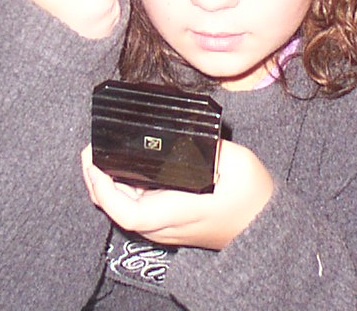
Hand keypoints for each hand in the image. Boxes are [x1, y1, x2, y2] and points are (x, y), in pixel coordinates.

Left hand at [81, 139, 273, 249]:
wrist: (264, 223)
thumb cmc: (252, 194)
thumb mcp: (235, 161)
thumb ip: (206, 145)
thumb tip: (179, 130)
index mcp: (179, 211)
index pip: (127, 212)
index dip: (103, 187)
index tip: (95, 160)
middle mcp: (166, 225)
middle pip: (115, 210)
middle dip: (96, 180)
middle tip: (92, 149)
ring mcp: (165, 228)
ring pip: (122, 210)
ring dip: (107, 183)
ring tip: (104, 153)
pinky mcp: (167, 224)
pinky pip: (134, 208)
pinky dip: (123, 188)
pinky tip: (127, 165)